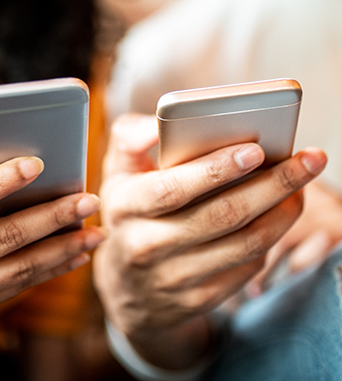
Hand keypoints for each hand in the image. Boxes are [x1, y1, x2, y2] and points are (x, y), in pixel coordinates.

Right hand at [0, 156, 104, 321]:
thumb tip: (17, 167)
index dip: (2, 181)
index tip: (39, 163)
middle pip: (4, 238)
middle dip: (52, 218)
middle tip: (87, 200)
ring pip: (19, 269)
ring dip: (63, 250)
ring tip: (95, 231)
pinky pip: (17, 288)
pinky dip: (50, 270)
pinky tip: (75, 254)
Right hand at [93, 114, 326, 370]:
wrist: (126, 287)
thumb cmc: (129, 212)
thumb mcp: (116, 171)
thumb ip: (131, 137)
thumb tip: (160, 122)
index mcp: (123, 206)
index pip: (172, 188)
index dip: (214, 170)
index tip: (255, 150)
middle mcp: (145, 245)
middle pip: (222, 215)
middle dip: (271, 185)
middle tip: (307, 160)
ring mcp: (172, 278)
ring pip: (243, 244)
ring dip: (282, 212)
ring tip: (301, 184)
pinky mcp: (197, 300)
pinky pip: (246, 268)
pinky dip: (271, 238)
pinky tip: (280, 214)